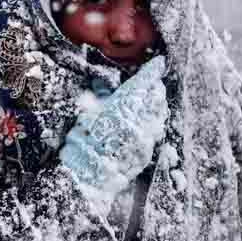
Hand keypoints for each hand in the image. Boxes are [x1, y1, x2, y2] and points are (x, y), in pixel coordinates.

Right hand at [59, 56, 168, 210]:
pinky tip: (143, 124)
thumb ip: (100, 97)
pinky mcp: (147, 151)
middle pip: (156, 97)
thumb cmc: (83, 142)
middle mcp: (140, 120)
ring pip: (158, 115)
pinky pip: (154, 132)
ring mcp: (146, 137)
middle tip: (151, 84)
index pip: (145, 82)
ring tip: (149, 103)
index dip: (153, 71)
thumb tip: (101, 86)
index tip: (158, 64)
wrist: (87, 176)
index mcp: (125, 105)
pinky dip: (151, 125)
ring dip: (155, 107)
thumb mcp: (88, 113)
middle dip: (154, 89)